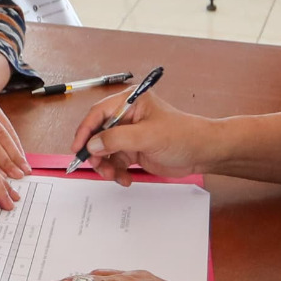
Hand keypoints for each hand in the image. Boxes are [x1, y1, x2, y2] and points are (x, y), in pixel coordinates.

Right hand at [67, 91, 217, 185]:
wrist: (202, 153)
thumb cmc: (183, 135)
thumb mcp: (148, 136)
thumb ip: (117, 139)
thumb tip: (93, 144)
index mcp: (130, 102)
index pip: (98, 113)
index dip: (85, 131)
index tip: (78, 148)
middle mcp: (127, 117)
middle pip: (98, 134)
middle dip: (96, 152)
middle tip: (98, 165)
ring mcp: (129, 135)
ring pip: (104, 151)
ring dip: (106, 165)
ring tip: (115, 175)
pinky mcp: (133, 150)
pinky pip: (115, 162)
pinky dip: (117, 172)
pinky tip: (126, 178)